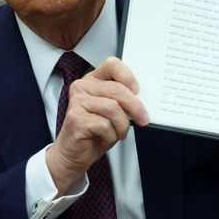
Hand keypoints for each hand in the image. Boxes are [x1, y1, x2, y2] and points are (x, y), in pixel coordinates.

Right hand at [46, 56, 148, 195]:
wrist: (74, 154)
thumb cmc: (95, 132)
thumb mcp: (113, 112)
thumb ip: (122, 100)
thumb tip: (142, 98)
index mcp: (93, 80)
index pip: (112, 64)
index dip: (128, 77)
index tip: (137, 92)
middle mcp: (82, 87)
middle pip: (117, 90)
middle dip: (135, 107)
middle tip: (143, 119)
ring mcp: (77, 102)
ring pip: (113, 108)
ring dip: (122, 126)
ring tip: (119, 133)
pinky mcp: (76, 118)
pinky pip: (104, 125)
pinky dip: (111, 136)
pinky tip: (105, 138)